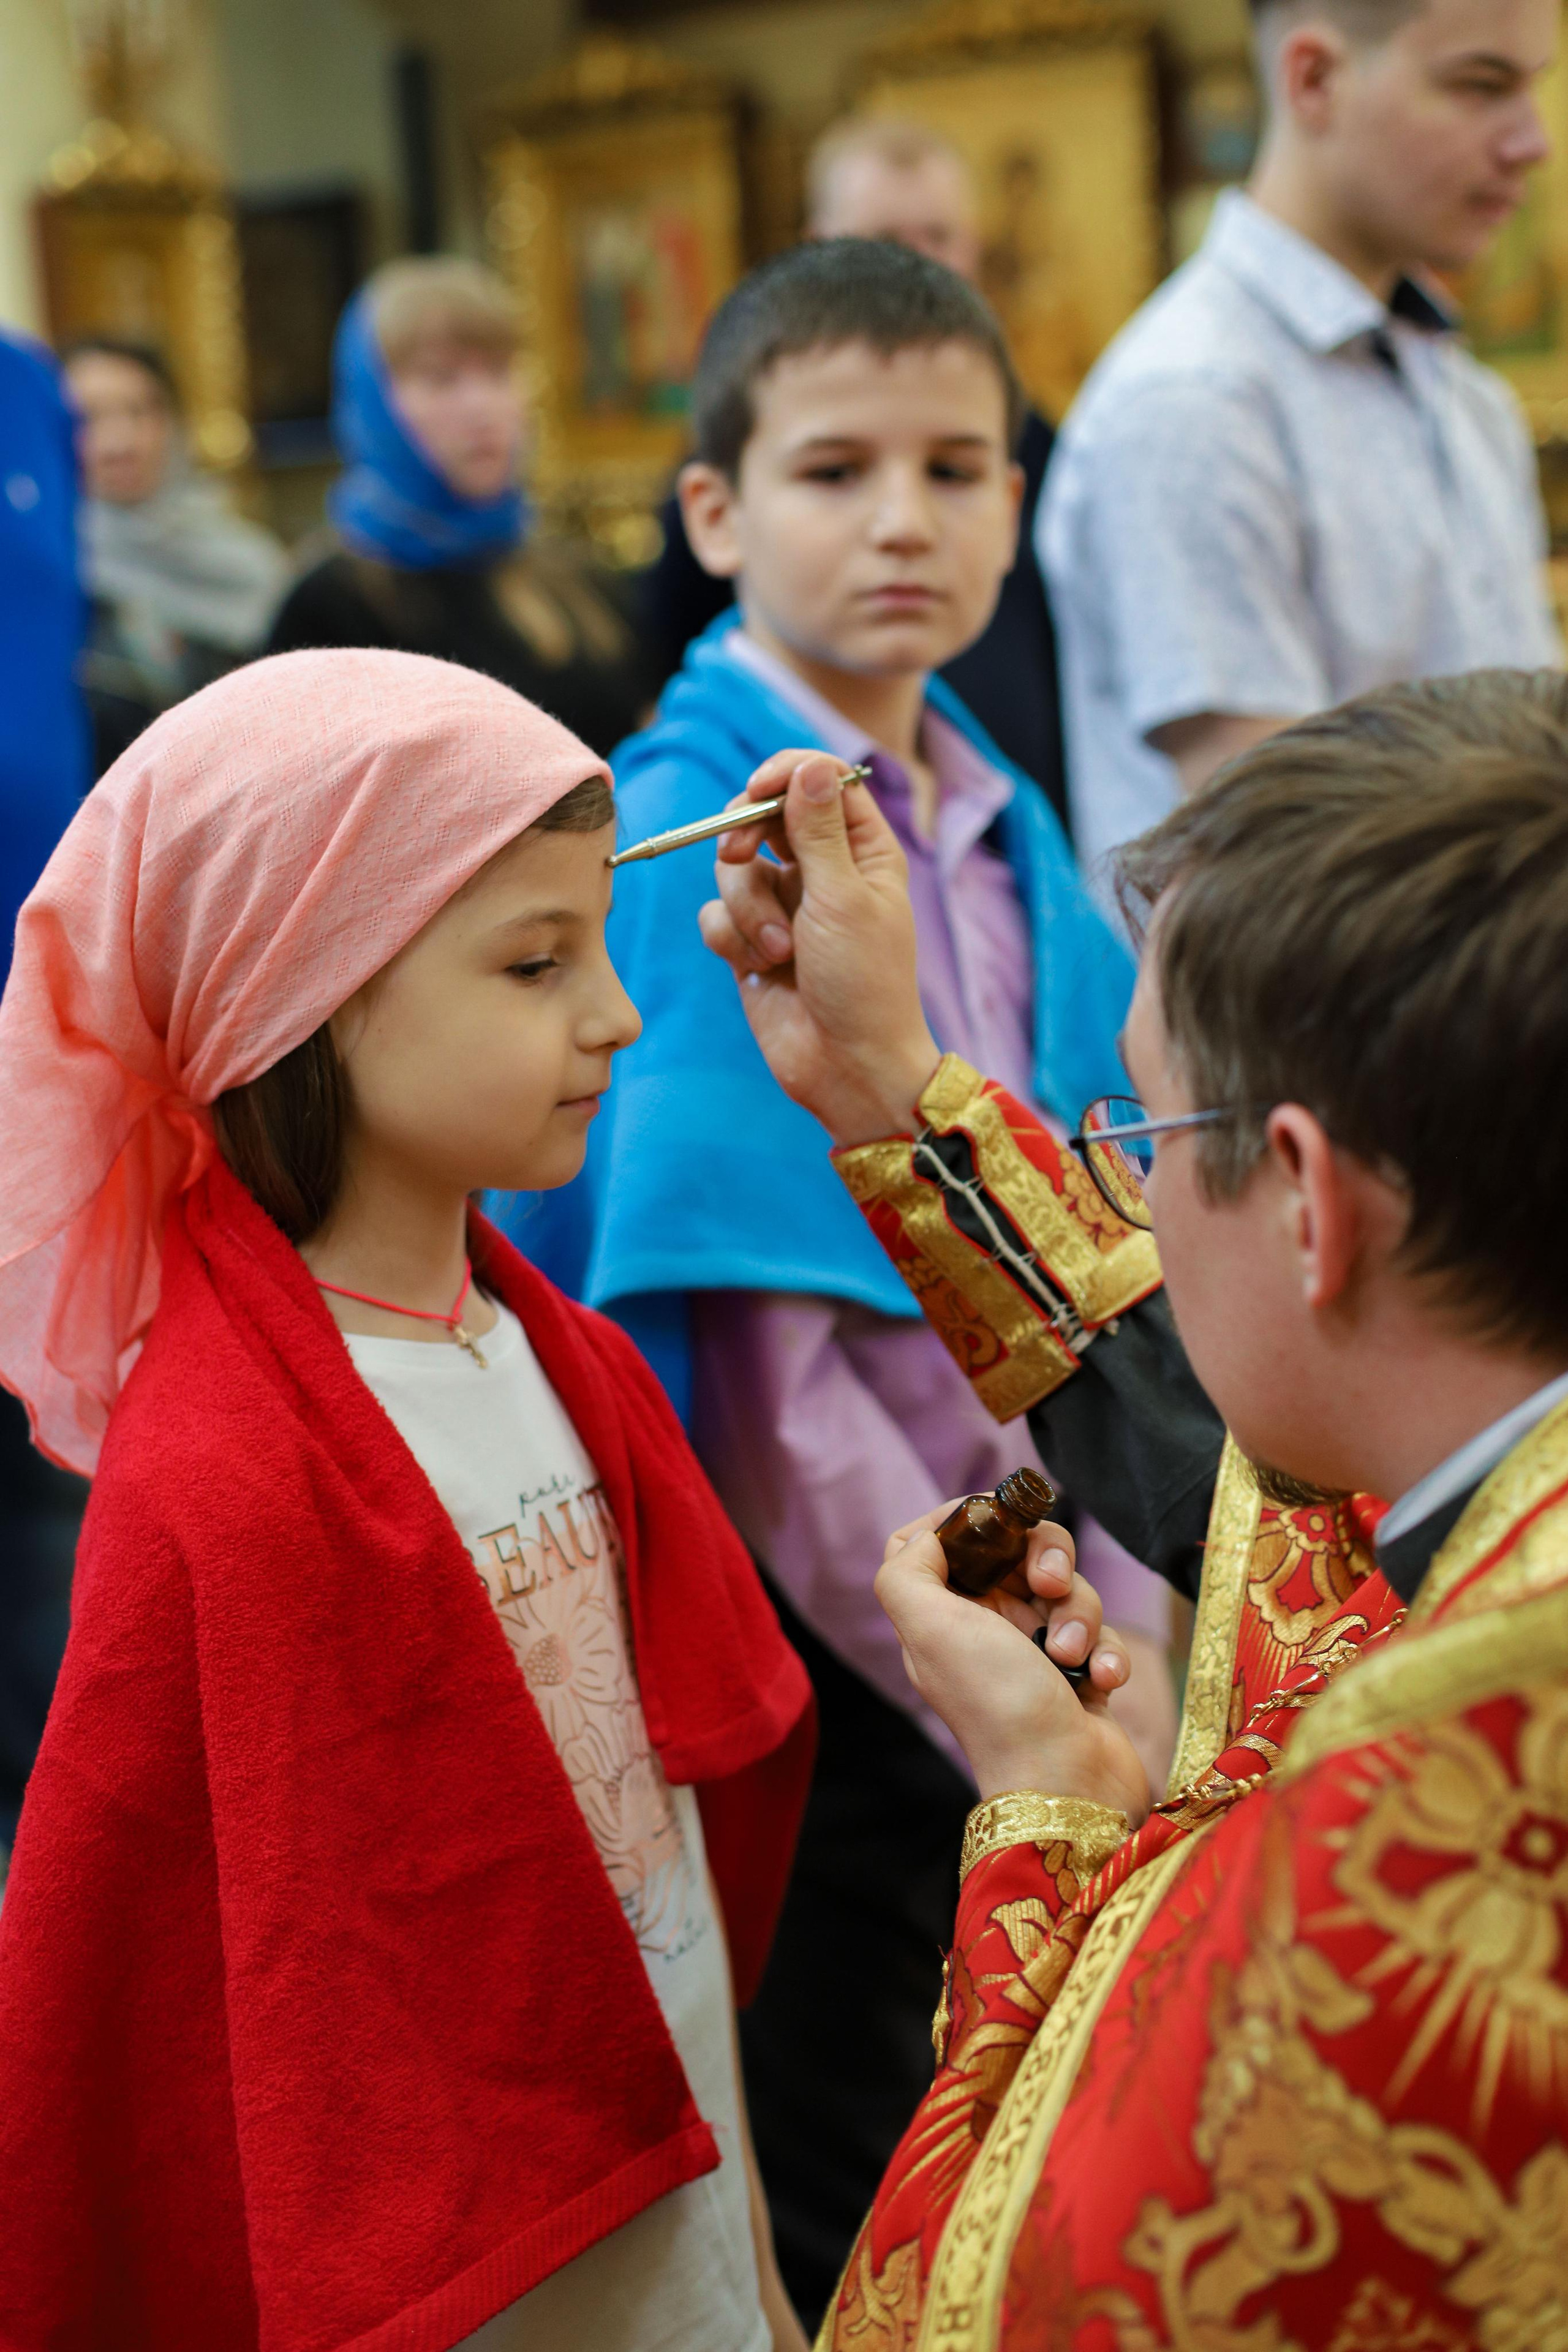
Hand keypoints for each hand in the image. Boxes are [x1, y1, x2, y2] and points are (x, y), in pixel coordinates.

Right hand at [697, 749, 941, 1145]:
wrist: (846, 1066)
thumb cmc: (863, 984)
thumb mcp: (844, 897)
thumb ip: (818, 830)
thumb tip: (807, 767)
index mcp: (862, 849)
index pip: (821, 780)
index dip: (785, 774)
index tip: (756, 790)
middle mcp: (821, 869)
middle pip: (764, 814)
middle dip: (745, 833)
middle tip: (740, 853)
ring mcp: (783, 905)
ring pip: (734, 867)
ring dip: (747, 907)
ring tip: (777, 950)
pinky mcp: (750, 941)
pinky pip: (716, 914)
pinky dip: (732, 938)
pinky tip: (760, 969)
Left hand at [875, 1506, 1151, 1824]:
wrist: (1065, 1783)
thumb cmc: (995, 1701)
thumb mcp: (928, 1627)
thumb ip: (906, 1570)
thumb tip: (930, 1537)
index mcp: (939, 1618)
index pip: (939, 1544)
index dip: (967, 1521)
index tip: (1000, 1520)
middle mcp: (981, 1631)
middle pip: (1016, 1554)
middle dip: (1046, 1559)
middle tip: (1050, 1584)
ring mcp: (1033, 1654)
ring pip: (1067, 1591)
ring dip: (1079, 1613)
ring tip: (1071, 1654)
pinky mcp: (1080, 1676)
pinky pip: (1100, 1635)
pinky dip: (1105, 1651)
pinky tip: (1102, 1680)